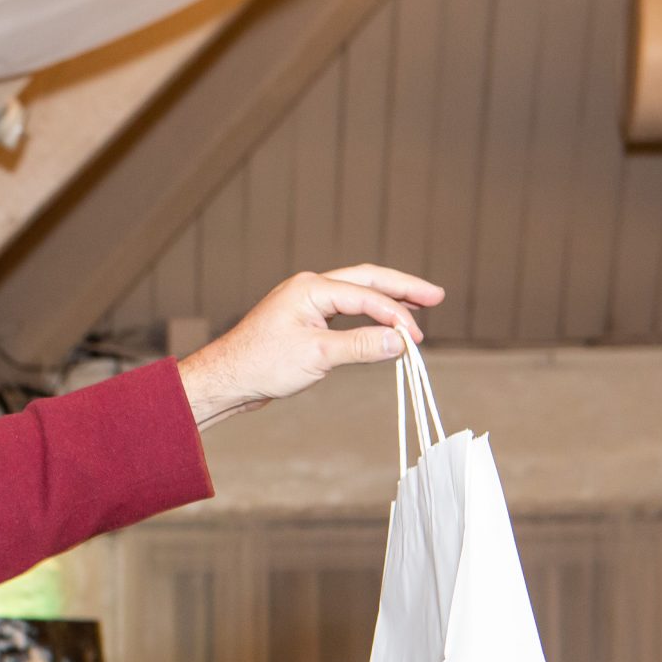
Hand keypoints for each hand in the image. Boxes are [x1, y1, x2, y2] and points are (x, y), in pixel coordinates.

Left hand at [177, 265, 445, 427]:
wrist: (225, 381)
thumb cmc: (260, 365)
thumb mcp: (317, 356)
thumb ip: (361, 346)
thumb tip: (399, 341)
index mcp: (311, 288)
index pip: (367, 295)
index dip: (396, 315)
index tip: (416, 338)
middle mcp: (309, 289)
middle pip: (367, 280)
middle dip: (402, 288)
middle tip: (436, 296)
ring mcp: (305, 304)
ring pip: (356, 295)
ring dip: (387, 302)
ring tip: (418, 308)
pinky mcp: (303, 323)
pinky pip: (344, 312)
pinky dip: (367, 317)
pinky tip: (382, 326)